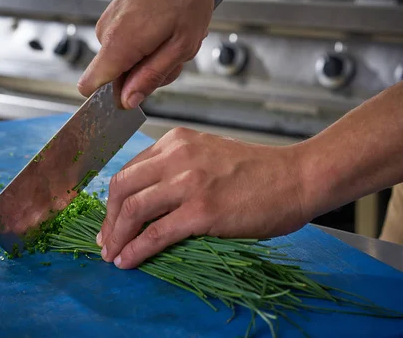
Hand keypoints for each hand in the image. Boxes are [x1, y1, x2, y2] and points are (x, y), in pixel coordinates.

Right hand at [77, 0, 220, 108]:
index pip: (91, 86)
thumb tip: (127, 101)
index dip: (112, 100)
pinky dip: (149, 42)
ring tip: (172, 35)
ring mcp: (109, 20)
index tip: (134, 98)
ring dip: (152, 57)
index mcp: (119, 43)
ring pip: (126, 60)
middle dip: (146, 75)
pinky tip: (166, 25)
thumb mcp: (181, 45)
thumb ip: (151, 77)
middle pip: (117, 76)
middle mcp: (106, 32)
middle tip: (173, 54)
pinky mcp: (115, 13)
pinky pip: (127, 42)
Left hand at [97, 127, 311, 268]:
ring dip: (117, 237)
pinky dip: (136, 250)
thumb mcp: (209, 155)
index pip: (130, 170)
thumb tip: (150, 201)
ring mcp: (190, 182)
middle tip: (106, 241)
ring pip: (133, 209)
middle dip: (109, 219)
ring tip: (113, 254)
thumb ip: (178, 169)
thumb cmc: (258, 171)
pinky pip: (156, 233)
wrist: (296, 177)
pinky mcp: (203, 210)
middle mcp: (178, 156)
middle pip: (123, 187)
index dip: (114, 200)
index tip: (112, 220)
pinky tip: (128, 261)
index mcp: (177, 142)